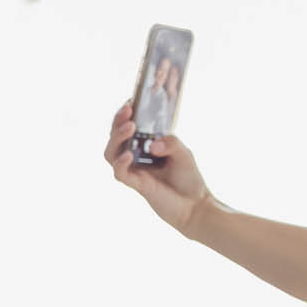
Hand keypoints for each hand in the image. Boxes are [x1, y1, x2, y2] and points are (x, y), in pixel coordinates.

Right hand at [103, 100, 213, 236]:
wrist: (195, 206)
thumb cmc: (189, 179)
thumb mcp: (184, 154)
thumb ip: (171, 143)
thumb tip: (151, 144)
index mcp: (145, 145)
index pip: (129, 126)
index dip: (126, 113)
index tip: (130, 100)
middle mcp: (136, 156)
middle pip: (115, 136)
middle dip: (118, 121)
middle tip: (127, 110)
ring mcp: (134, 170)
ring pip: (111, 153)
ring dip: (117, 138)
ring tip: (129, 127)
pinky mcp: (136, 185)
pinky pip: (119, 173)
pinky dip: (121, 163)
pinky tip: (129, 155)